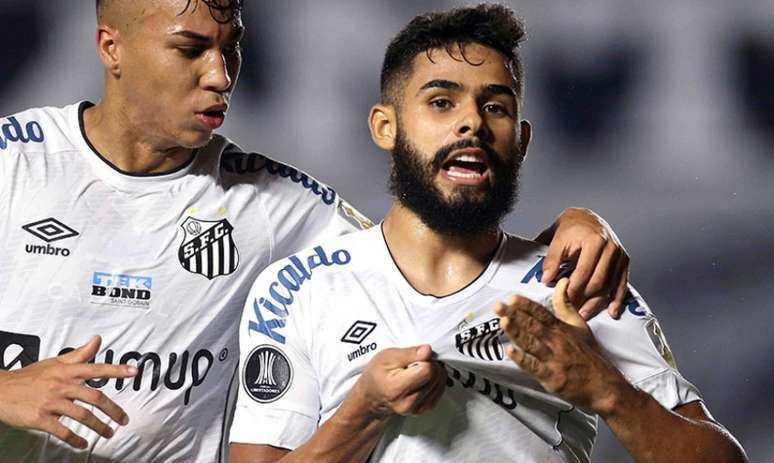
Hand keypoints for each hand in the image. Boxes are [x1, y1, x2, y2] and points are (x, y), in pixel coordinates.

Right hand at [0, 336, 136, 448]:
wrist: (0, 390)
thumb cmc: (30, 376)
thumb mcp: (54, 363)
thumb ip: (79, 354)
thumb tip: (97, 340)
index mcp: (67, 371)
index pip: (96, 368)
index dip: (116, 370)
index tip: (133, 372)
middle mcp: (61, 385)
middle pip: (95, 397)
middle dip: (113, 410)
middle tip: (124, 419)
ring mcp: (51, 402)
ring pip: (82, 415)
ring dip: (98, 426)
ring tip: (108, 433)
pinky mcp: (40, 418)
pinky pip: (62, 431)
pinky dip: (75, 439)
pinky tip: (82, 443)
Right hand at [346, 345, 446, 419]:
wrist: (372, 397)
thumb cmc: (377, 375)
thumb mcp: (387, 356)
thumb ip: (409, 353)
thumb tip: (428, 351)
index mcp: (396, 389)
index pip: (427, 371)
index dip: (425, 359)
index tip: (415, 357)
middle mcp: (408, 403)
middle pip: (435, 377)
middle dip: (430, 365)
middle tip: (416, 363)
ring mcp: (417, 409)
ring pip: (440, 383)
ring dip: (434, 373)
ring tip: (417, 371)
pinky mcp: (424, 409)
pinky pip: (440, 391)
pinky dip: (434, 381)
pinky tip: (421, 379)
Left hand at [495, 279, 627, 413]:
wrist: (603, 385)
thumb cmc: (589, 355)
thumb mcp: (579, 325)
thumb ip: (565, 305)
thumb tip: (562, 282)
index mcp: (561, 329)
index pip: (541, 313)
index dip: (526, 305)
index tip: (512, 297)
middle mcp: (556, 341)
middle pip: (533, 325)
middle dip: (514, 315)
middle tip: (498, 306)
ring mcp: (553, 359)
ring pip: (531, 343)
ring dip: (517, 332)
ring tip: (503, 322)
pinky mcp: (551, 376)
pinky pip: (534, 366)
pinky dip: (522, 359)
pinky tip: (510, 351)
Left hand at [535, 207, 629, 318]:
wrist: (586, 218)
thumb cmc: (570, 229)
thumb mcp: (557, 239)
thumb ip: (552, 259)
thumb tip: (546, 279)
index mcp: (595, 240)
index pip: (584, 271)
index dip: (574, 288)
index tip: (564, 301)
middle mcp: (611, 247)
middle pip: (599, 281)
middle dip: (585, 298)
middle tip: (572, 312)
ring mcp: (620, 255)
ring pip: (610, 285)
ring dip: (598, 303)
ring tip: (584, 315)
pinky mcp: (625, 261)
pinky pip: (623, 283)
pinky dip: (617, 299)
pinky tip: (612, 311)